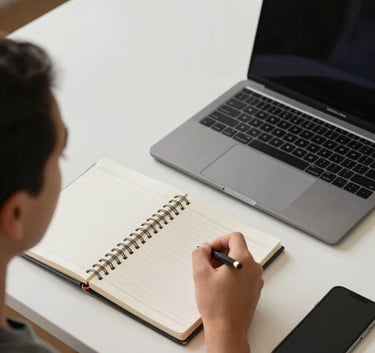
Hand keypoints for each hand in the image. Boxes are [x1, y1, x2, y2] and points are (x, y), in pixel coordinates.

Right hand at [192, 232, 263, 352]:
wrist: (227, 330)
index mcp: (243, 260)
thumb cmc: (217, 306)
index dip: (219, 240)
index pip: (235, 237)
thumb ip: (200, 254)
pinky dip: (231, 274)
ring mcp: (256, 280)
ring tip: (212, 276)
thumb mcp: (200, 274)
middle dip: (220, 253)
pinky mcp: (254, 290)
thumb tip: (203, 249)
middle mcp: (253, 268)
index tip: (210, 250)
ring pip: (240, 262)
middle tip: (208, 263)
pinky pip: (243, 274)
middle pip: (238, 249)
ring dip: (225, 264)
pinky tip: (219, 286)